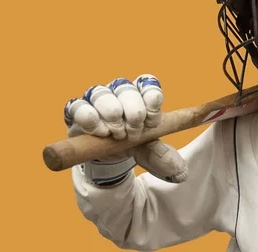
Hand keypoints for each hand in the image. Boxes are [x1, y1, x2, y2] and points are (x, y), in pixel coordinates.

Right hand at [64, 74, 187, 183]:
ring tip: (116, 134)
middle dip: (133, 111)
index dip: (151, 98)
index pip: (147, 84)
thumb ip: (161, 155)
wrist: (106, 155)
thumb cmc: (131, 143)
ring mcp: (96, 99)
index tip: (153, 120)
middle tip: (134, 132)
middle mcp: (118, 91)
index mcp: (140, 94)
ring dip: (112, 114)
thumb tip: (181, 173)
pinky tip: (99, 131)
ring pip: (102, 94)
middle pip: (126, 88)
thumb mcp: (148, 150)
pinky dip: (90, 117)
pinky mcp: (76, 111)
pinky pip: (78, 106)